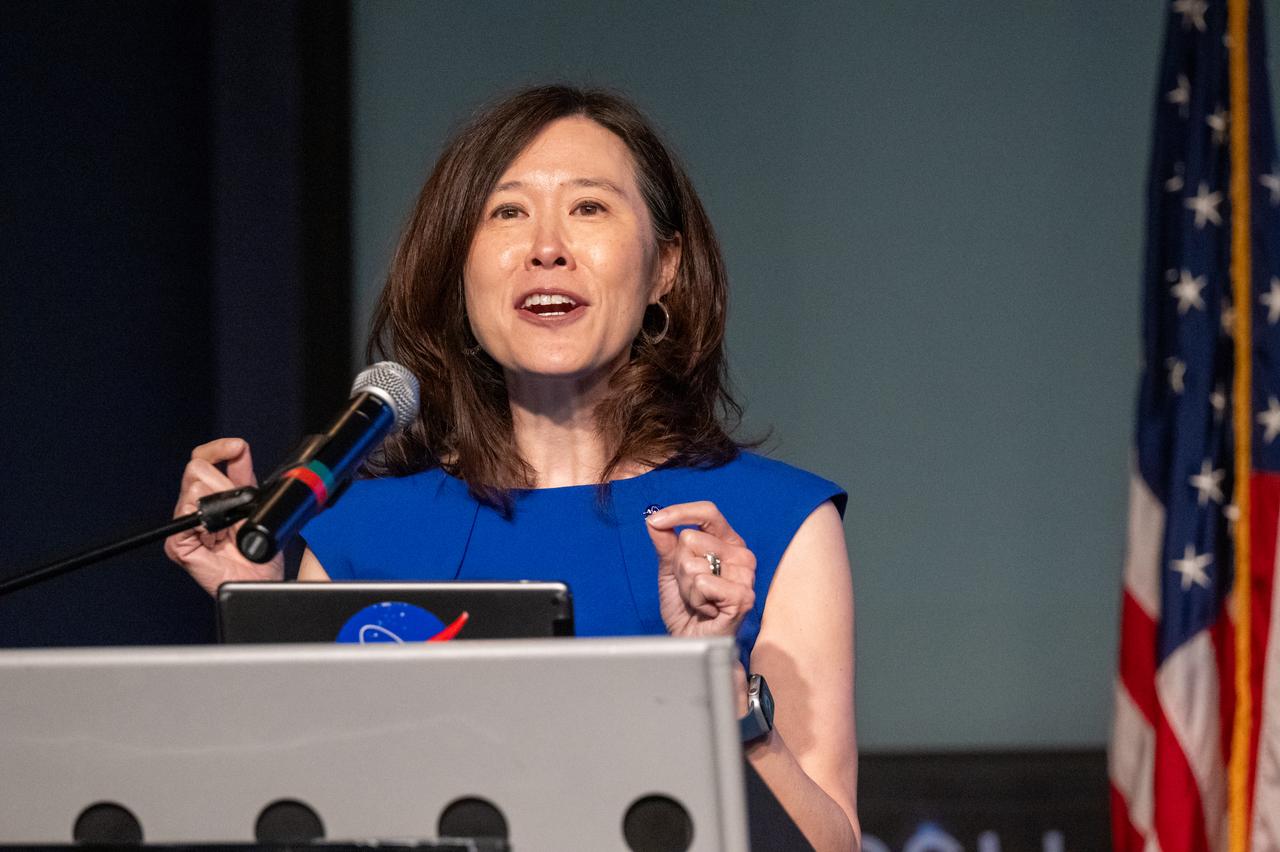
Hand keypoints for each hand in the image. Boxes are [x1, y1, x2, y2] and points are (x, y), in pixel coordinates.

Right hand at [163, 438, 283, 595]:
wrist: (261, 581)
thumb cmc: (259, 554)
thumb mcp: (257, 505)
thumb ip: (244, 477)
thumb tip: (240, 450)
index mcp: (211, 497)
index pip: (202, 459)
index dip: (218, 449)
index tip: (237, 448)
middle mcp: (193, 508)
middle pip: (198, 468)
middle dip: (226, 485)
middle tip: (239, 510)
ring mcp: (183, 526)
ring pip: (195, 487)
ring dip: (222, 505)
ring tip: (231, 529)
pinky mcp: (178, 544)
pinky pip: (187, 516)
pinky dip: (207, 522)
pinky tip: (219, 536)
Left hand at [645, 501, 756, 638]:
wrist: (692, 641)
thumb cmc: (686, 607)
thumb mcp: (671, 569)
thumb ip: (665, 543)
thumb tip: (653, 519)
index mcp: (728, 542)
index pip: (708, 512)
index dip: (680, 512)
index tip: (655, 521)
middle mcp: (741, 555)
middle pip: (691, 537)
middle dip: (679, 566)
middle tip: (691, 586)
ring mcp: (745, 575)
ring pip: (693, 563)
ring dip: (686, 586)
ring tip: (698, 600)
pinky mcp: (742, 596)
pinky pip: (702, 583)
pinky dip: (695, 599)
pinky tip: (706, 610)